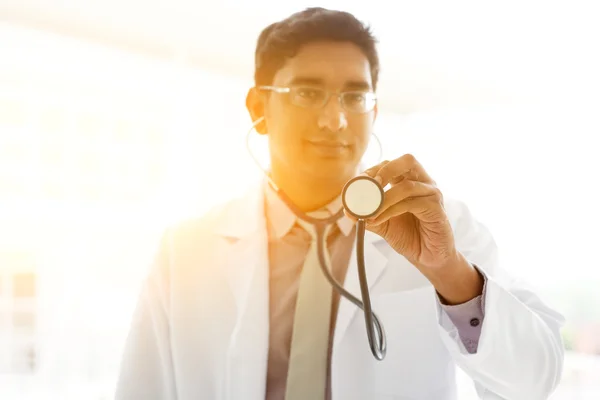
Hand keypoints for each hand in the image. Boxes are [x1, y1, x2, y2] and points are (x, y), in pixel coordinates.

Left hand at [356, 154, 456, 270]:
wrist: (427, 256)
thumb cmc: (408, 235)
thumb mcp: (382, 223)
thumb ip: (366, 215)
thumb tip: (347, 210)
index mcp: (409, 180)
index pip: (390, 164)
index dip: (371, 170)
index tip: (355, 184)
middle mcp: (423, 182)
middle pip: (407, 160)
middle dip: (385, 170)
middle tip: (368, 186)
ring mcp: (432, 194)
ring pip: (406, 186)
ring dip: (382, 199)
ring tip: (368, 213)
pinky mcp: (436, 208)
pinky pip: (411, 204)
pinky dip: (390, 211)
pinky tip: (378, 220)